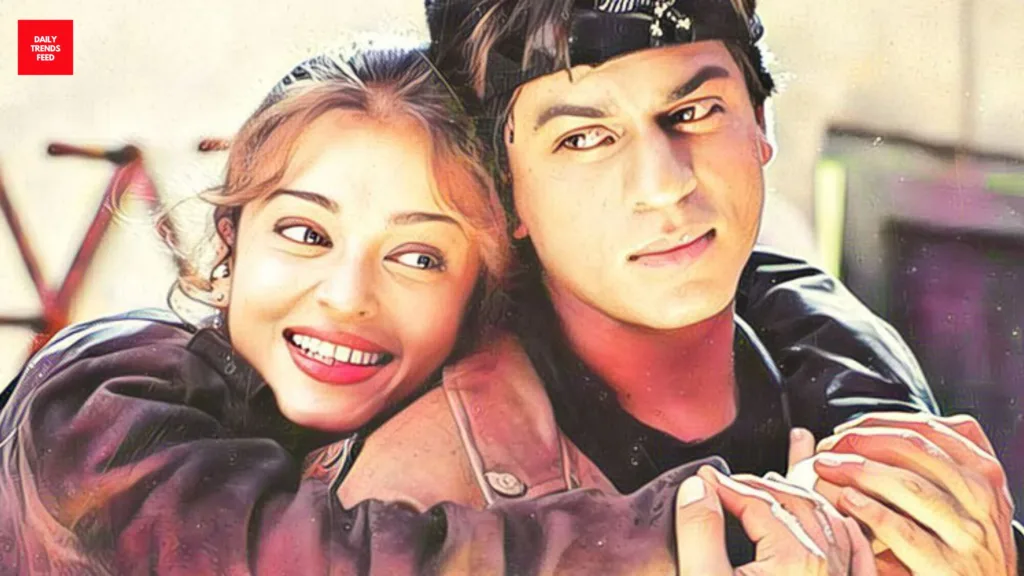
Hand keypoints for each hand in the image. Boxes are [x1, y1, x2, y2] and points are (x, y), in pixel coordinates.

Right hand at [674, 465, 875, 574]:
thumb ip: (699, 533)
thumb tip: (697, 489)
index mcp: (796, 559)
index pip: (758, 501)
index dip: (726, 485)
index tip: (704, 479)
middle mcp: (829, 567)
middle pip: (797, 502)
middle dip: (760, 484)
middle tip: (731, 480)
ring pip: (831, 519)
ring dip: (803, 494)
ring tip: (781, 480)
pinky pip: (857, 552)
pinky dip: (841, 526)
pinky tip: (832, 519)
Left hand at [811, 412, 1016, 575]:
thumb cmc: (962, 546)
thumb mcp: (963, 499)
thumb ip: (929, 463)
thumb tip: (868, 430)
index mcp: (984, 475)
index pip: (929, 429)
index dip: (880, 423)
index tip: (846, 429)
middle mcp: (981, 500)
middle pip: (916, 450)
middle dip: (862, 442)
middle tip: (829, 447)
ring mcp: (967, 535)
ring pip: (909, 486)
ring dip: (859, 470)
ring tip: (827, 467)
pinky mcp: (947, 568)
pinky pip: (905, 532)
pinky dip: (871, 512)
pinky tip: (847, 501)